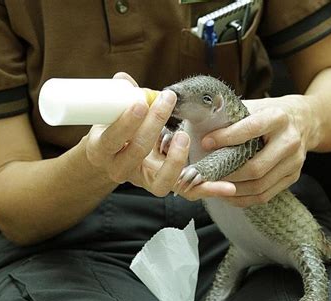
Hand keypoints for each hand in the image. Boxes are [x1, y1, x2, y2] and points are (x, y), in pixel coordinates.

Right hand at [85, 73, 234, 197]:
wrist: (114, 157)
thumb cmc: (115, 130)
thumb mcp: (112, 114)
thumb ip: (121, 97)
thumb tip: (124, 78)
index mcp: (102, 150)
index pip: (113, 139)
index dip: (126, 122)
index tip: (141, 102)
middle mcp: (121, 169)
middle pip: (136, 154)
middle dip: (153, 125)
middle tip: (167, 102)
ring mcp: (145, 180)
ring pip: (161, 182)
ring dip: (175, 160)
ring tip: (184, 136)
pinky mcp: (166, 184)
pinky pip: (187, 192)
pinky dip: (208, 188)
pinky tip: (228, 186)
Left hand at [201, 95, 318, 205]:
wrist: (304, 120)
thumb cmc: (270, 113)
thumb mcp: (254, 106)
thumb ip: (232, 116)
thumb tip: (200, 127)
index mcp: (278, 118)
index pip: (250, 130)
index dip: (225, 138)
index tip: (205, 143)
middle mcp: (289, 141)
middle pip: (255, 167)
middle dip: (227, 173)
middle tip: (206, 173)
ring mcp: (294, 162)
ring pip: (259, 185)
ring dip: (232, 189)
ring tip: (214, 185)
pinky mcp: (293, 176)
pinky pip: (265, 195)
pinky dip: (243, 198)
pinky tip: (228, 193)